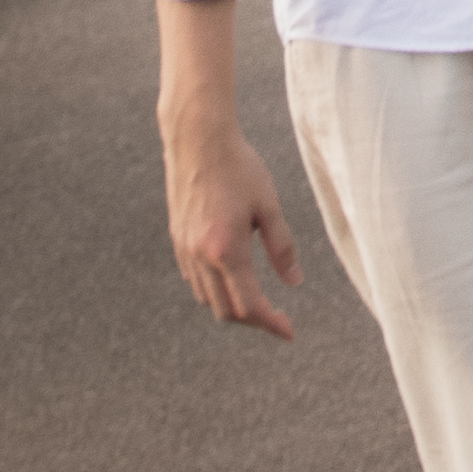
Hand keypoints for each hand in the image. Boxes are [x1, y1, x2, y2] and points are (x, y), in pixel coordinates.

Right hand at [160, 114, 302, 339]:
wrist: (198, 140)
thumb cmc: (239, 167)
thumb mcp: (268, 204)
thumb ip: (282, 247)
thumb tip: (294, 282)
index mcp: (226, 250)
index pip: (249, 305)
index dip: (271, 323)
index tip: (289, 331)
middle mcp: (201, 257)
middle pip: (227, 310)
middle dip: (254, 320)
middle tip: (278, 317)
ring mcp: (185, 250)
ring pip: (208, 299)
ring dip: (232, 307)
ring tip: (257, 300)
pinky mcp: (177, 240)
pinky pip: (195, 280)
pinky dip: (214, 290)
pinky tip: (231, 278)